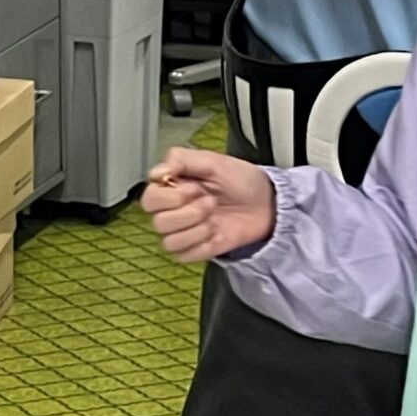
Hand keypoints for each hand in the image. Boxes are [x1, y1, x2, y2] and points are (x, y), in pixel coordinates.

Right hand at [142, 147, 275, 261]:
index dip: (170, 196)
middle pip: (157, 222)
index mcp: (173, 187)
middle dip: (188, 213)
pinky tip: (217, 232)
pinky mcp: (196, 249)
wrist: (267, 203)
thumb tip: (158, 172)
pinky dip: (203, 245)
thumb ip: (182, 160)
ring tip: (214, 217)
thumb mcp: (213, 161)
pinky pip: (185, 255)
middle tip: (209, 201)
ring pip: (168, 241)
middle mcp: (174, 210)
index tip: (193, 187)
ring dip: (196, 230)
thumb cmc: (242, 181)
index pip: (149, 198)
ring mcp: (185, 231)